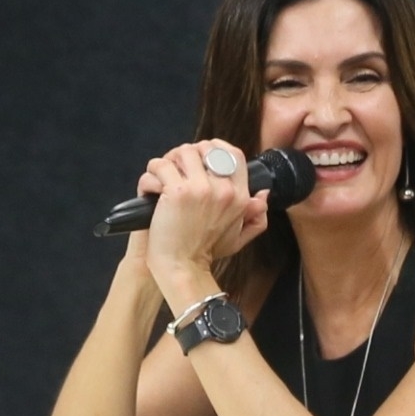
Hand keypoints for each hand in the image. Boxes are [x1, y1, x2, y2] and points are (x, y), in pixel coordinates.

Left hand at [137, 142, 273, 303]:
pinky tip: (150, 190)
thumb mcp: (239, 236)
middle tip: (175, 168)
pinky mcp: (176, 192)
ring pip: (181, 152)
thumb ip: (255, 216)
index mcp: (240, 197)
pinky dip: (150, 175)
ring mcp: (200, 189)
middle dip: (186, 154)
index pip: (234, 155)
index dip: (215, 147)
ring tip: (161, 177)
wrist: (182, 267)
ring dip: (167, 162)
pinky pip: (160, 166)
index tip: (201, 152)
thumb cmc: (206, 252)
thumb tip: (264, 194)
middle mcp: (223, 189)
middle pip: (205, 149)